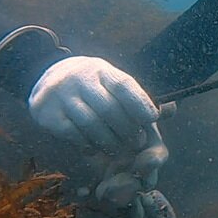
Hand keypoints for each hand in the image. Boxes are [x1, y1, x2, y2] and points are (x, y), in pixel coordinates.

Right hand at [28, 56, 162, 154]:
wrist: (48, 78)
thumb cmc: (92, 86)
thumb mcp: (112, 84)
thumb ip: (138, 98)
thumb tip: (172, 109)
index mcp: (101, 69)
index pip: (123, 85)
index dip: (140, 102)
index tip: (153, 118)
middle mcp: (80, 77)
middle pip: (109, 108)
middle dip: (126, 128)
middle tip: (137, 142)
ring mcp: (60, 93)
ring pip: (90, 123)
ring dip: (108, 140)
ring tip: (118, 149)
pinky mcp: (45, 111)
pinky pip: (71, 133)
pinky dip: (85, 143)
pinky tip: (93, 147)